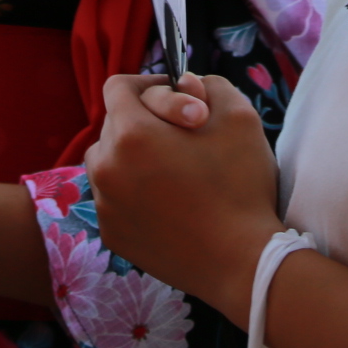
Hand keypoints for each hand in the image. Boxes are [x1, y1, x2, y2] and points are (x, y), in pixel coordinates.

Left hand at [84, 74, 282, 320]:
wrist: (242, 263)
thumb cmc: (241, 185)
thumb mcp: (239, 114)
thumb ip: (208, 84)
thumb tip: (184, 85)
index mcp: (130, 134)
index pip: (118, 87)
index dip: (149, 84)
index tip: (177, 99)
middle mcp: (105, 168)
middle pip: (113, 125)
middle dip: (145, 121)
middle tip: (185, 138)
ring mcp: (105, 206)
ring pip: (109, 162)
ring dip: (134, 157)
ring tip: (173, 169)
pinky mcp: (112, 235)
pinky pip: (114, 197)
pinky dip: (134, 191)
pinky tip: (170, 202)